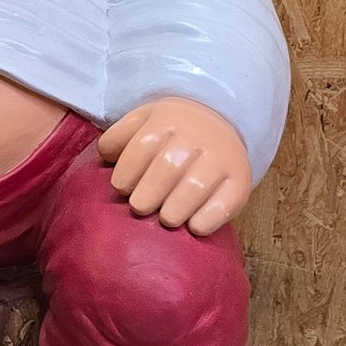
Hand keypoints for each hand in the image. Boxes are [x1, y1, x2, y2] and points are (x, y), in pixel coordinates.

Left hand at [98, 97, 252, 235]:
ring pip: (195, 187)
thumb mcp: (144, 120)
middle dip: (147, 195)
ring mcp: (221, 158)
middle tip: (140, 207)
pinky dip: (207, 219)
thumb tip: (105, 157)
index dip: (127, 172)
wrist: (222, 120)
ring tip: (165, 218)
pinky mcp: (240, 181)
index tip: (121, 188)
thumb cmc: (172, 130)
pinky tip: (194, 226)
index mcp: (167, 120)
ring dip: (174, 210)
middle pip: (167, 169)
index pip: (141, 147)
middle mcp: (196, 137)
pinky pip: (224, 204)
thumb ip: (120, 136)